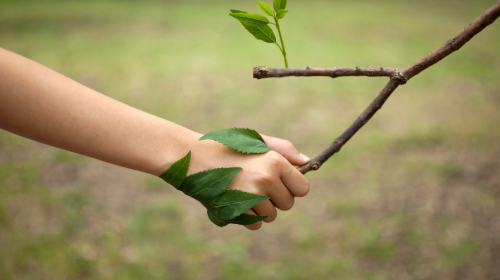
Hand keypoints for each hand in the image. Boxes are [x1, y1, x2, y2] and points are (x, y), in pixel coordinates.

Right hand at [188, 133, 309, 229]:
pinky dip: (247, 217)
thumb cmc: (228, 147)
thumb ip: (284, 150)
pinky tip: (235, 200)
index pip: (302, 189)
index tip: (280, 183)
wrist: (193, 157)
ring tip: (243, 191)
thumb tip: (307, 162)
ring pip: (272, 216)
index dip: (292, 187)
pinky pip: (255, 224)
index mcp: (275, 161)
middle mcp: (266, 179)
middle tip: (256, 184)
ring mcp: (251, 196)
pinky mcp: (237, 210)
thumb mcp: (257, 142)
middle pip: (288, 204)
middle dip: (276, 199)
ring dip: (261, 209)